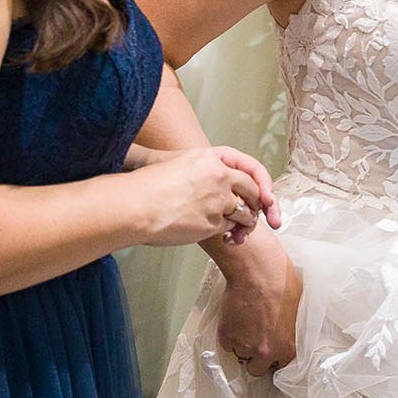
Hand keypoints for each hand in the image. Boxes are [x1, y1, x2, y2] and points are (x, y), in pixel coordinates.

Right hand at [130, 146, 277, 246]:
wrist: (133, 206)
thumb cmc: (142, 185)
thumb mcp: (166, 161)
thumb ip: (188, 165)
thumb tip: (182, 165)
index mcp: (209, 157)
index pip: (248, 166)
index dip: (260, 182)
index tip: (265, 195)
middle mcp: (219, 175)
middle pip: (252, 190)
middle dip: (257, 205)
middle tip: (256, 216)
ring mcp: (218, 199)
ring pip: (245, 212)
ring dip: (244, 224)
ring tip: (236, 232)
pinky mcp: (213, 222)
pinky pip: (230, 229)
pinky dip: (230, 236)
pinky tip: (225, 240)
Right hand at [218, 251, 302, 376]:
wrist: (257, 271)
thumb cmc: (281, 283)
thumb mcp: (297, 310)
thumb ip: (291, 329)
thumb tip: (287, 332)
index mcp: (287, 347)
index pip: (281, 366)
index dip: (275, 358)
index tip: (271, 351)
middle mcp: (265, 352)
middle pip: (257, 369)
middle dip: (256, 358)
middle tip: (255, 339)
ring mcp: (244, 346)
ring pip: (240, 354)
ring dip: (242, 344)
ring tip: (246, 322)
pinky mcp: (226, 336)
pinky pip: (227, 343)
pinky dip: (229, 334)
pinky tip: (236, 318)